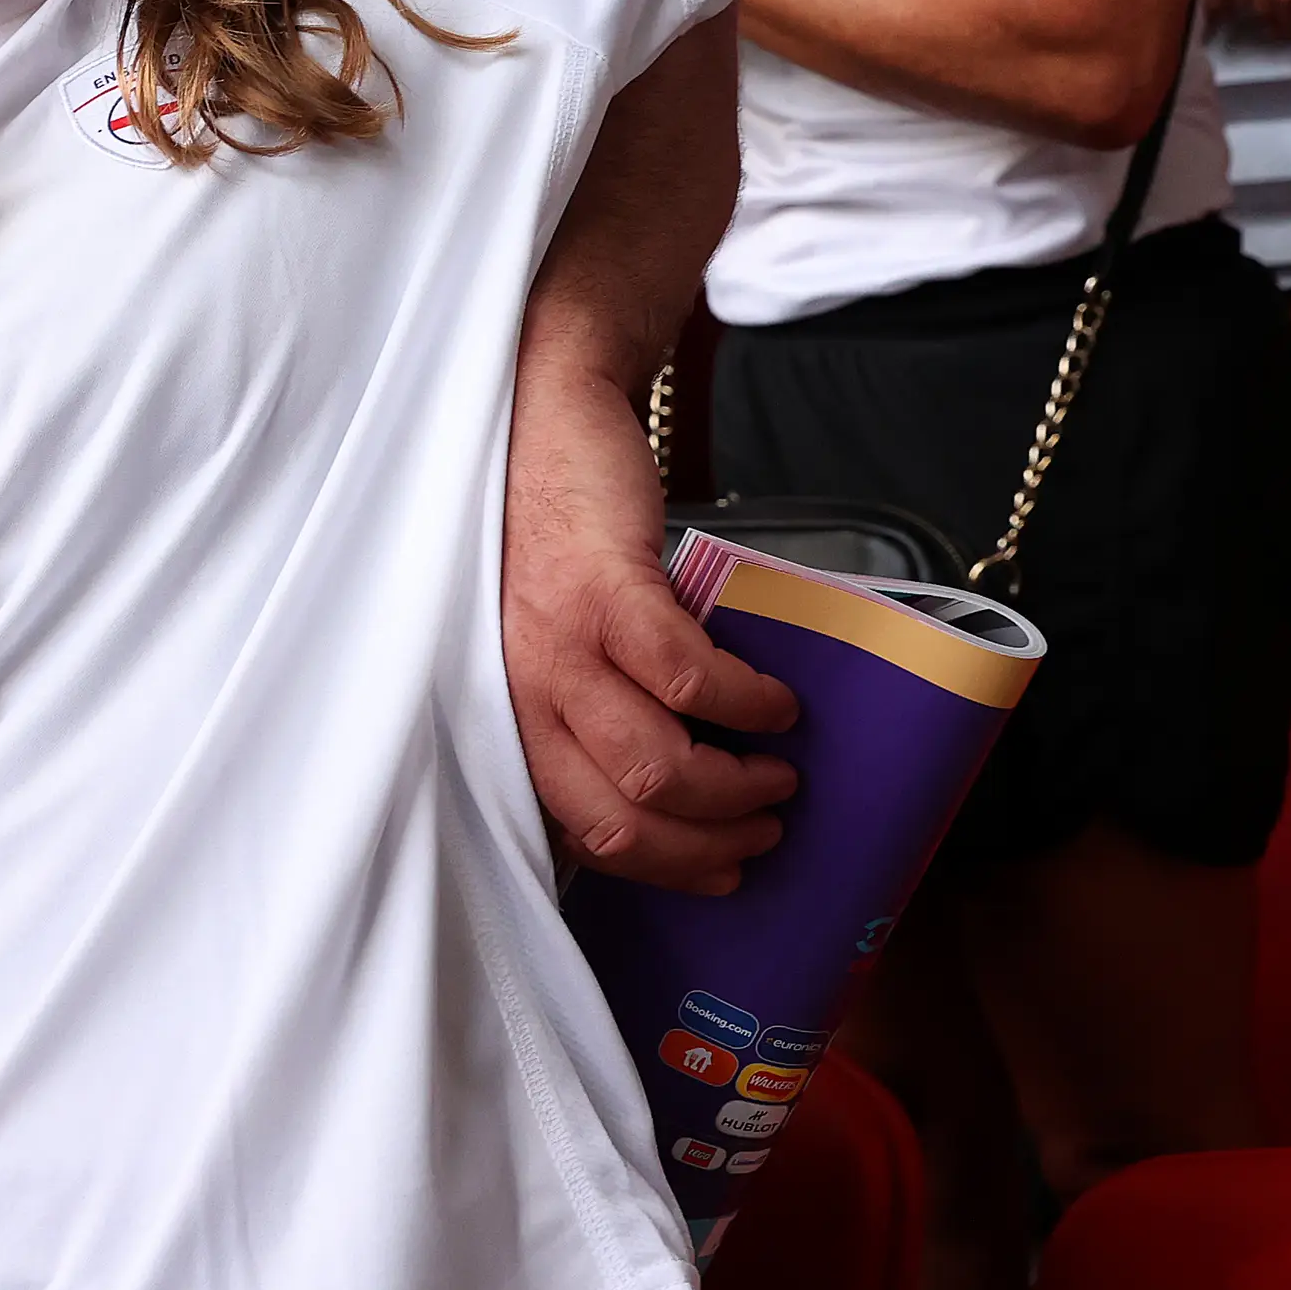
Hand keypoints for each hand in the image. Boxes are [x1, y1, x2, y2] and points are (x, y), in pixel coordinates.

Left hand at [503, 356, 798, 891]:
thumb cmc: (558, 540)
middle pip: (620, 821)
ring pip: (655, 768)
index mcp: (511, 714)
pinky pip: (686, 678)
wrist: (545, 421)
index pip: (578, 831)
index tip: (719, 868)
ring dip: (735, 787)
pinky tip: (776, 701)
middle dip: (708, 844)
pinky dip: (745, 703)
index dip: (661, 867)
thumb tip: (686, 786)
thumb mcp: (560, 643)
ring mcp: (558, 644)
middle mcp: (520, 693)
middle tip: (765, 824)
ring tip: (779, 770)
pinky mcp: (603, 592)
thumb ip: (601, 710)